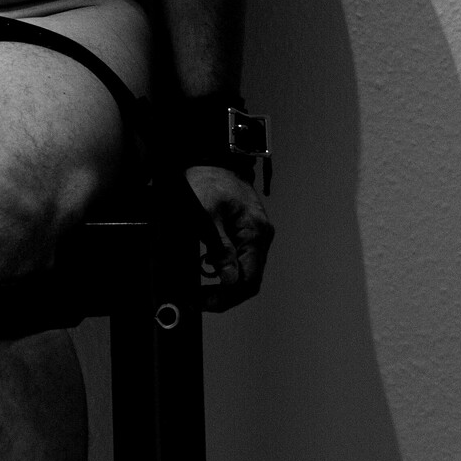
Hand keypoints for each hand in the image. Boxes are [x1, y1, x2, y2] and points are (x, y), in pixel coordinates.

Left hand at [183, 164, 272, 308]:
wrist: (210, 158)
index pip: (249, 279)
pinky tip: (207, 270)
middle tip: (198, 300)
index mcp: (256, 232)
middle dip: (225, 294)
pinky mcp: (245, 231)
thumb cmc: (206, 182)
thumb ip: (220, 248)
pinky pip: (240, 258)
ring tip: (200, 289)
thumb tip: (230, 280)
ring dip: (224, 284)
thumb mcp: (206, 216)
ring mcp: (255, 234)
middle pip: (249, 279)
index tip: (203, 302)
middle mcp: (261, 235)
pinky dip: (225, 269)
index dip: (227, 296)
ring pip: (245, 270)